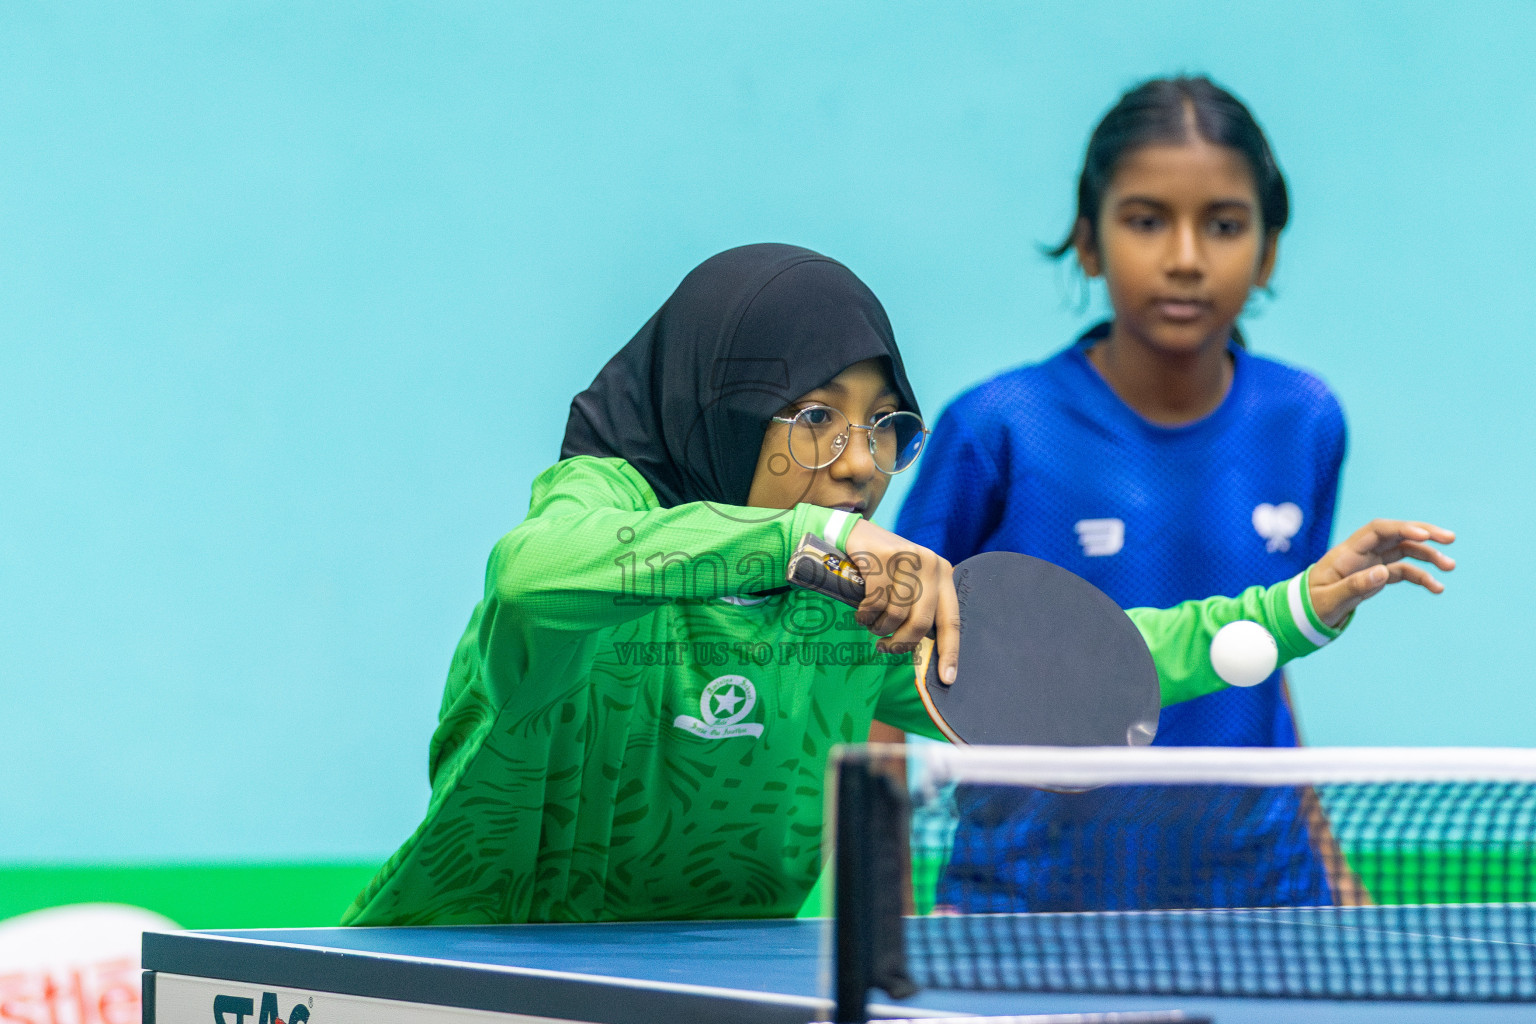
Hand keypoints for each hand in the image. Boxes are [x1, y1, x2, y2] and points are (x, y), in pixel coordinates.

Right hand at [845, 519, 959, 682]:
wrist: (857, 536)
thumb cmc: (885, 568)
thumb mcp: (910, 583)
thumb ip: (920, 607)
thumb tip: (924, 649)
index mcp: (942, 573)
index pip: (951, 620)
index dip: (950, 651)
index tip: (947, 678)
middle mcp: (930, 564)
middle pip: (921, 622)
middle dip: (901, 643)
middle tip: (886, 648)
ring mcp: (907, 559)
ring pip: (896, 615)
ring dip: (879, 627)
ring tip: (871, 623)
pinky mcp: (883, 559)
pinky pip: (875, 604)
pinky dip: (865, 615)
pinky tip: (861, 612)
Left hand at [1308, 520, 1455, 627]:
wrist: (1305, 611)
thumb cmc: (1312, 604)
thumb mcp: (1329, 599)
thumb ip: (1354, 586)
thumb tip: (1383, 572)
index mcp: (1347, 553)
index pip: (1377, 530)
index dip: (1401, 529)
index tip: (1424, 535)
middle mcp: (1361, 553)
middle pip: (1396, 534)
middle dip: (1423, 533)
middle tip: (1450, 538)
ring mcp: (1371, 563)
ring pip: (1404, 551)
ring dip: (1428, 556)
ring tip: (1450, 567)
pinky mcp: (1377, 575)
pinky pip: (1403, 571)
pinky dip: (1421, 577)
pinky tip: (1437, 588)